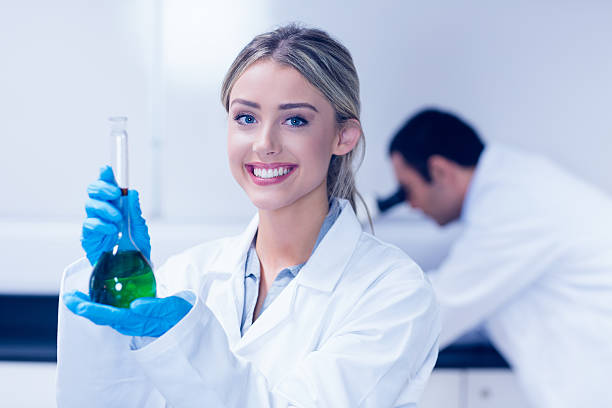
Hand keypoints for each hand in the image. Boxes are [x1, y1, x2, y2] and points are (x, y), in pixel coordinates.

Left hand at [62, 291, 192, 336]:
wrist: (190, 325)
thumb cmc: (181, 316)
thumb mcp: (173, 308)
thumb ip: (155, 307)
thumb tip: (135, 305)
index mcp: (137, 320)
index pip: (107, 315)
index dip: (88, 308)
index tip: (73, 301)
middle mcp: (131, 323)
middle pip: (102, 317)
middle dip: (83, 307)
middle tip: (69, 296)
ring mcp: (133, 321)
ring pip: (106, 316)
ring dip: (91, 306)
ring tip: (79, 296)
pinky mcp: (135, 318)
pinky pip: (114, 313)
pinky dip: (103, 305)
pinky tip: (100, 297)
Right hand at [81, 165, 150, 264]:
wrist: (133, 270)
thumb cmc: (136, 247)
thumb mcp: (140, 228)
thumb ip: (134, 211)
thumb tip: (132, 193)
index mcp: (115, 206)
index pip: (106, 186)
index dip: (104, 176)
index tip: (107, 170)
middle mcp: (102, 212)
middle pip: (93, 191)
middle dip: (102, 188)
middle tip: (115, 194)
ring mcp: (94, 224)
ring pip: (90, 205)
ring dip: (105, 208)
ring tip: (118, 219)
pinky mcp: (88, 238)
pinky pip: (88, 225)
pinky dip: (101, 225)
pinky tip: (112, 230)